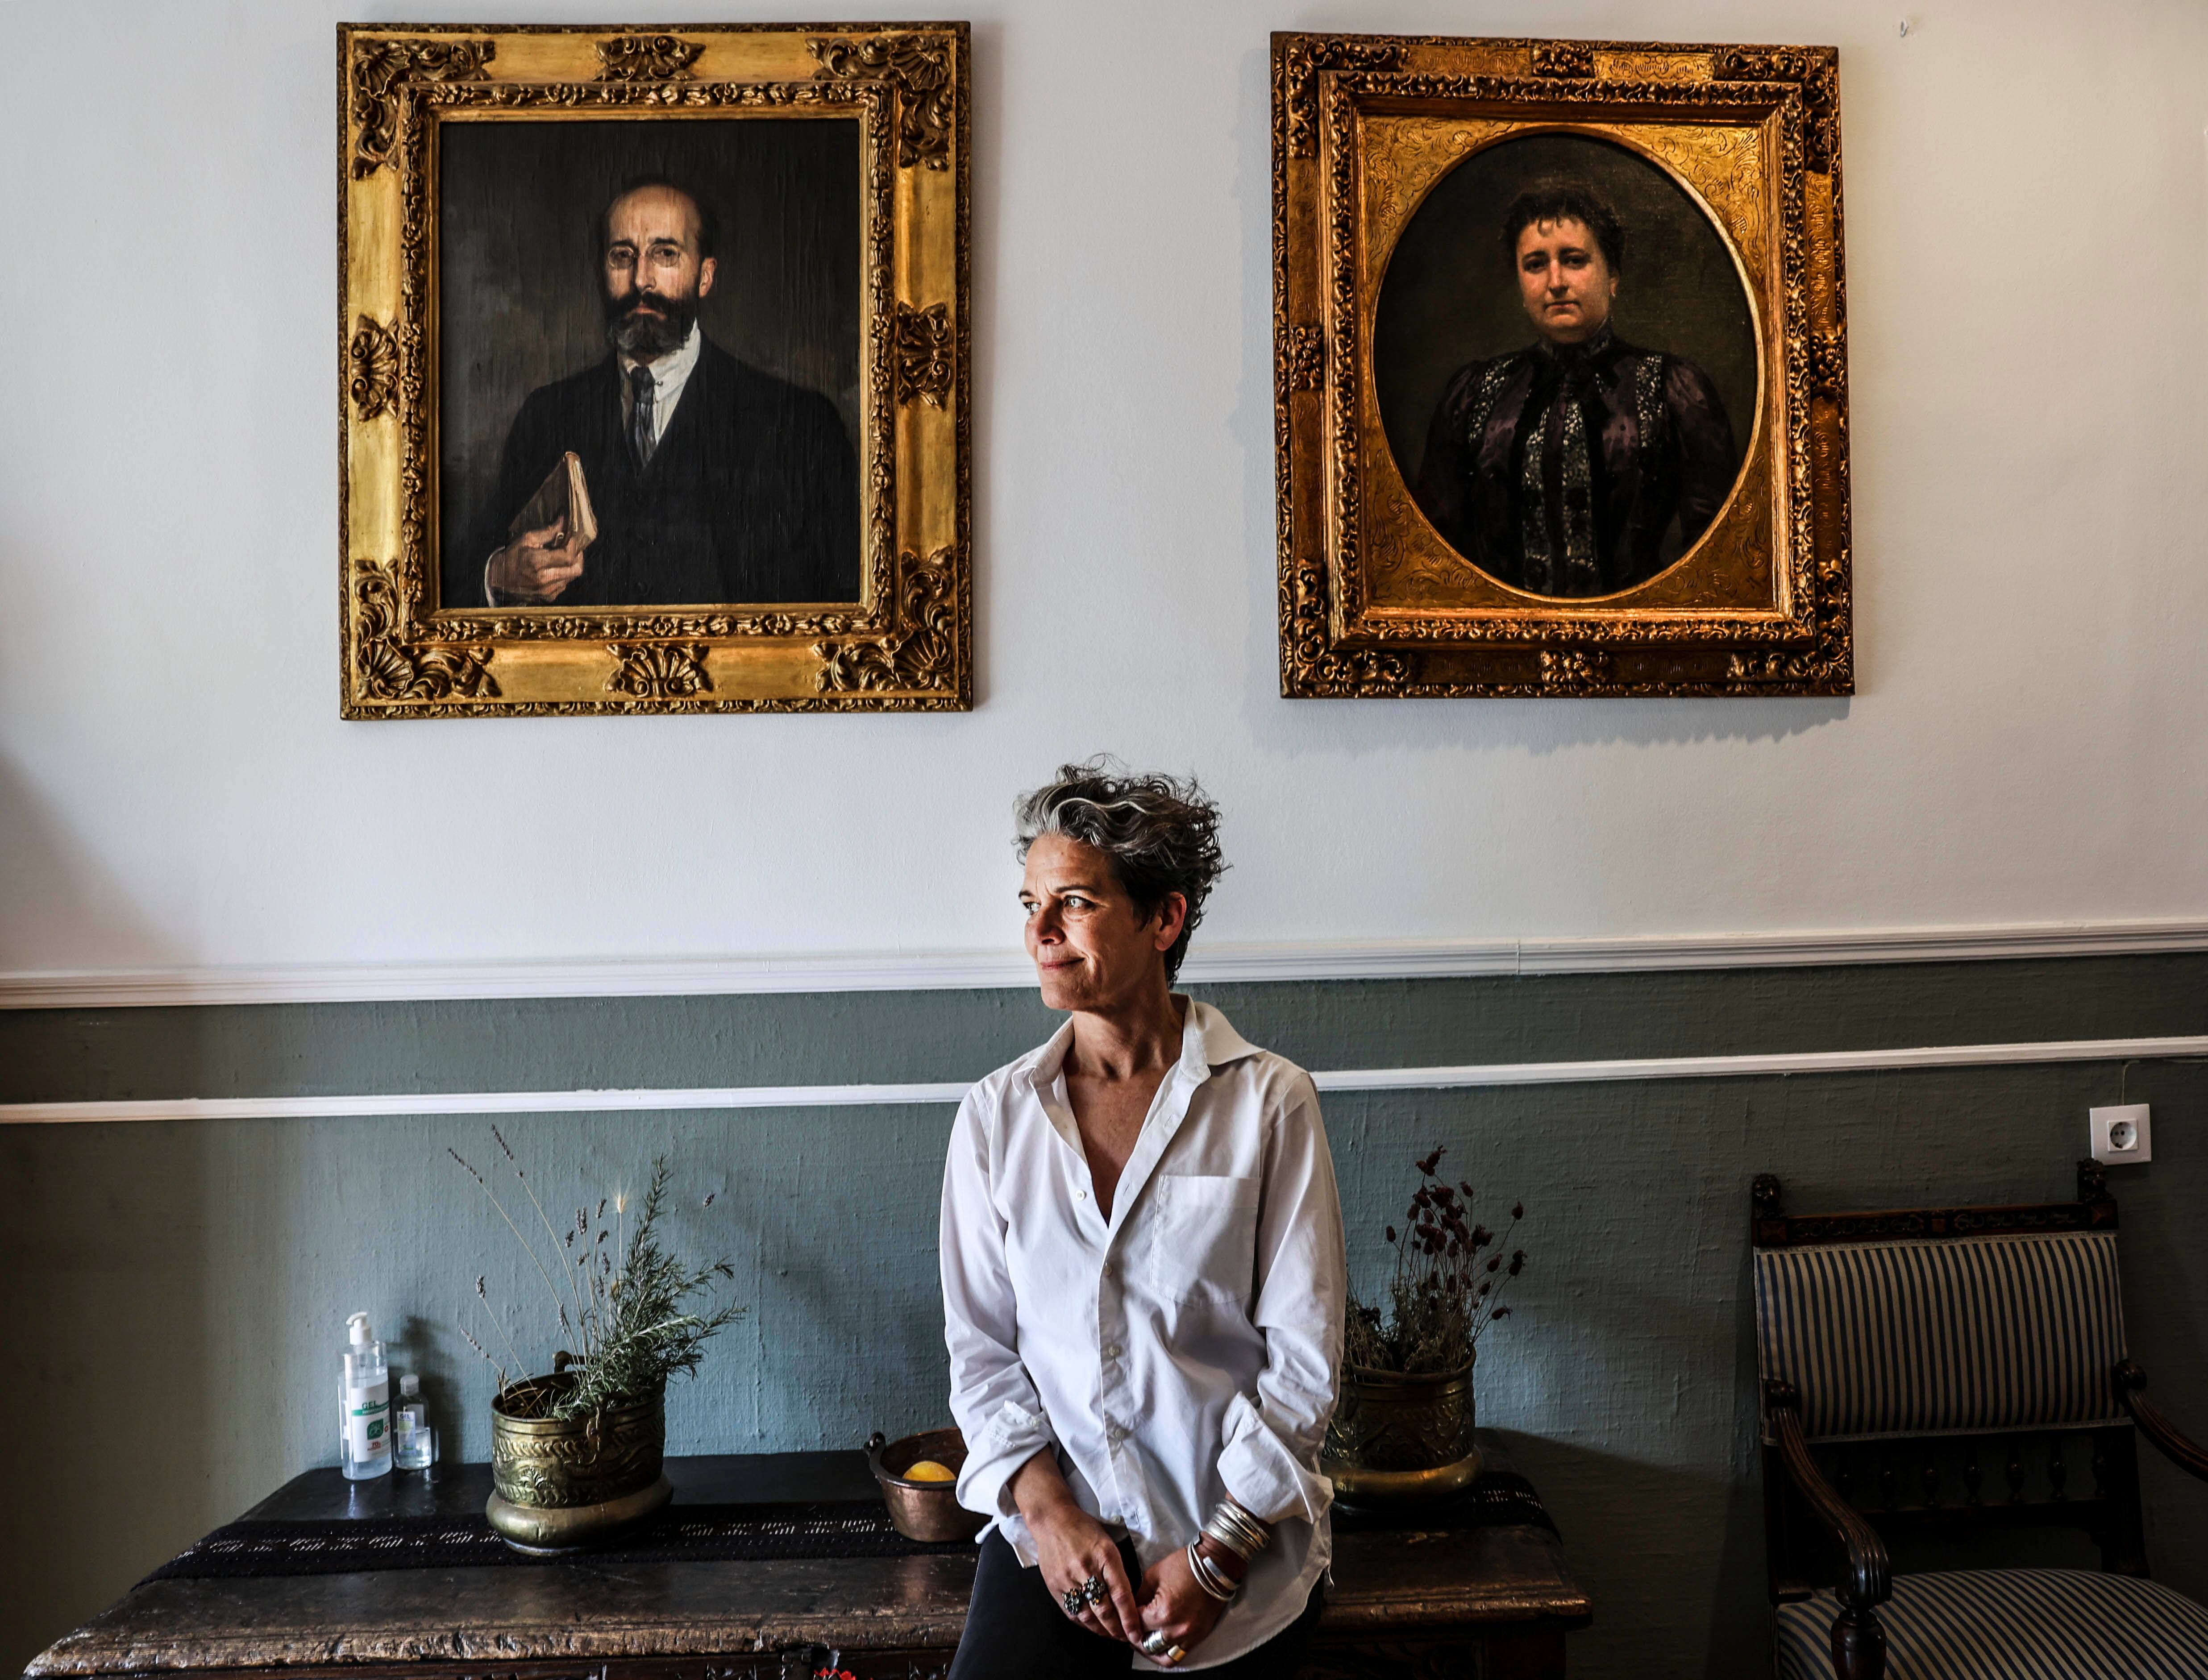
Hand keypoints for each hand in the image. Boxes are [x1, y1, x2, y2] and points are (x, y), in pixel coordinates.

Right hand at [487, 518, 587, 602]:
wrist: (499, 579)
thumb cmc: (512, 557)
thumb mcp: (527, 540)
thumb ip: (548, 531)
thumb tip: (564, 520)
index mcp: (536, 563)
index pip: (568, 556)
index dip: (574, 545)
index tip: (573, 537)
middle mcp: (544, 580)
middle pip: (576, 569)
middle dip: (578, 556)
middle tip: (573, 547)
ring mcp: (547, 591)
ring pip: (572, 577)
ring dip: (571, 565)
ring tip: (562, 556)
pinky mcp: (548, 597)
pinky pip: (564, 584)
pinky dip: (564, 575)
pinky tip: (555, 568)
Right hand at [1009, 1452, 1141, 1644]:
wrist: (1053, 1521)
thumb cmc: (1085, 1530)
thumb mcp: (1108, 1544)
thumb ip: (1117, 1572)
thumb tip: (1127, 1602)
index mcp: (1105, 1555)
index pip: (1121, 1594)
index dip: (1130, 1618)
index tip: (1137, 1633)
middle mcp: (1086, 1568)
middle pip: (1104, 1608)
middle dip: (1117, 1629)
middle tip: (1127, 1638)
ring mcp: (1068, 1578)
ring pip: (1087, 1615)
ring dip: (1102, 1630)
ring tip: (1112, 1635)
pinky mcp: (1055, 1586)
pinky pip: (1072, 1612)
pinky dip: (1085, 1623)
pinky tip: (1093, 1627)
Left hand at [1136, 1541, 1237, 1663]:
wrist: (1215, 1564)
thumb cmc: (1184, 1566)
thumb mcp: (1153, 1575)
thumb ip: (1139, 1596)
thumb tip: (1132, 1609)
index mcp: (1161, 1613)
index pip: (1135, 1625)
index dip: (1127, 1621)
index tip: (1125, 1617)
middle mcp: (1175, 1630)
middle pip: (1146, 1644)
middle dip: (1136, 1638)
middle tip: (1131, 1631)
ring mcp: (1189, 1636)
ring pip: (1162, 1656)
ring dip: (1151, 1650)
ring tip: (1144, 1642)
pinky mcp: (1199, 1636)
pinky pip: (1180, 1655)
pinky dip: (1168, 1652)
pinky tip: (1161, 1644)